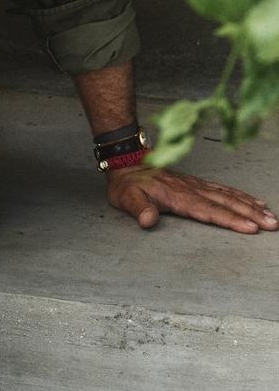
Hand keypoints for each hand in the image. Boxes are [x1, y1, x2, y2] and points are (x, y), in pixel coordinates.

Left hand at [106, 165, 278, 233]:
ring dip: (252, 207)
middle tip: (272, 225)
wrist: (129, 163)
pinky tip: (256, 202)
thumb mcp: (127, 198)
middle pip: (228, 204)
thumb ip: (139, 209)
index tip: (250, 228)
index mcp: (179, 197)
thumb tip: (148, 221)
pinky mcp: (199, 184)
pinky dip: (243, 196)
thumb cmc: (128, 185)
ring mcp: (198, 186)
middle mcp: (193, 191)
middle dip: (251, 215)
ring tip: (271, 217)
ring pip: (231, 196)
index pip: (210, 211)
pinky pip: (225, 189)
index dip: (230, 220)